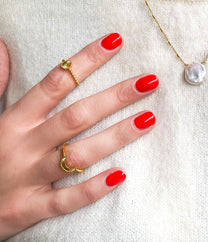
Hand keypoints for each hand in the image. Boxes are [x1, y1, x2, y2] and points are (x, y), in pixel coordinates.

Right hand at [0, 33, 158, 238]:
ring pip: (78, 156)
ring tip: (149, 118)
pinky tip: (121, 175)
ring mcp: (28, 178)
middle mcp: (24, 145)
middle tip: (149, 81)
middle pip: (76, 116)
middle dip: (115, 97)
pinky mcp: (29, 209)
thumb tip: (3, 45)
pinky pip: (66, 201)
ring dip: (115, 137)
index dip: (86, 60)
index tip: (116, 42)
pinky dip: (92, 189)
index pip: (56, 82)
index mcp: (16, 119)